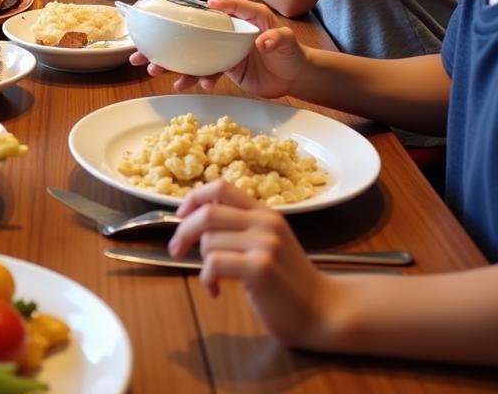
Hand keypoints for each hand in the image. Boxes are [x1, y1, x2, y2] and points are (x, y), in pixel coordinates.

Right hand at [129, 0, 305, 96]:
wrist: (294, 78)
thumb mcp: (288, 41)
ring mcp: (222, 50)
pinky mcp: (222, 67)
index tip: (183, 12)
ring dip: (171, 62)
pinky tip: (183, 85)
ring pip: (190, 53)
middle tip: (141, 48)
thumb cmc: (293, 53)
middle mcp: (226, 30)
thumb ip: (276, 39)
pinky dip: (192, 79)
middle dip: (165, 39)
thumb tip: (261, 42)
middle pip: (192, 31)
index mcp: (242, 16)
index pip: (219, 7)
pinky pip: (202, 72)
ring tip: (152, 70)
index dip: (200, 8)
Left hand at [168, 180, 336, 345]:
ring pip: (209, 241)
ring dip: (202, 262)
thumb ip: (241, 225)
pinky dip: (206, 279)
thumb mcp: (268, 242)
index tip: (180, 215)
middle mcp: (265, 222)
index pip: (221, 187)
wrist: (323, 311)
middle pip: (208, 213)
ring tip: (214, 278)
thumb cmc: (289, 282)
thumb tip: (199, 212)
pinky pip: (214, 263)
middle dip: (184, 230)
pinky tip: (215, 291)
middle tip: (176, 249)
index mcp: (264, 212)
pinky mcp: (260, 268)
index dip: (194, 197)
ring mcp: (264, 244)